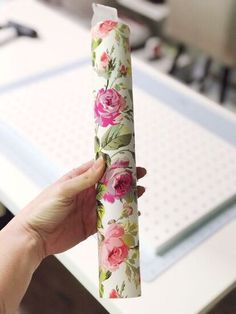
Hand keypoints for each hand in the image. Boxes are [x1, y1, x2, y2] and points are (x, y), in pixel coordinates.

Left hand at [14, 158, 145, 259]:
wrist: (33, 238)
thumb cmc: (42, 209)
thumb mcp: (63, 190)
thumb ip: (84, 179)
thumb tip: (102, 163)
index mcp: (78, 180)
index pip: (99, 168)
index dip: (115, 164)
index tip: (129, 160)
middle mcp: (85, 193)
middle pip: (109, 184)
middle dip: (125, 180)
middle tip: (140, 176)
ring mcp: (89, 209)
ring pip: (112, 201)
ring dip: (126, 198)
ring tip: (140, 193)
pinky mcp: (91, 225)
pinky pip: (109, 219)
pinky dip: (121, 217)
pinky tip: (132, 214)